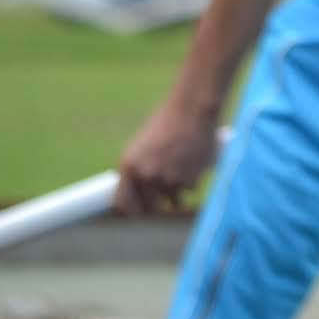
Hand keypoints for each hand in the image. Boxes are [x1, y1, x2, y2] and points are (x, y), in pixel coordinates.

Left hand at [115, 99, 219, 214]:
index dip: (131, 210)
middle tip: (166, 194)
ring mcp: (168, 179)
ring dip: (179, 191)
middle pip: (150, 208)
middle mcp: (146, 176)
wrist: (193, 107)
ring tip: (184, 166)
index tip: (139, 211)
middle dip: (159, 204)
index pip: (123, 203)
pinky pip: (191, 189)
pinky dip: (194, 179)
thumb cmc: (168, 122)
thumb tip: (138, 194)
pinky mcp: (189, 180)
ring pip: (174, 200)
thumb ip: (139, 169)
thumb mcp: (144, 145)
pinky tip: (195, 160)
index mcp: (129, 166)